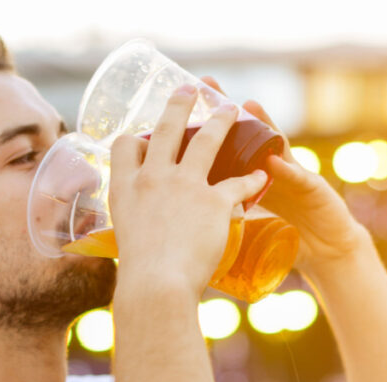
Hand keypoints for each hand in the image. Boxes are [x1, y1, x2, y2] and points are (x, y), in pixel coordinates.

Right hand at [109, 84, 269, 299]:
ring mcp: (184, 186)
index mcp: (125, 188)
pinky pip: (239, 182)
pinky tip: (262, 175)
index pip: (124, 147)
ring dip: (221, 121)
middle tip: (189, 89)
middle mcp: (153, 178)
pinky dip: (253, 179)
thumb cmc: (139, 274)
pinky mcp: (213, 201)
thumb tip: (145, 239)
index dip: (134, 138)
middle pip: (166, 130)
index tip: (141, 135)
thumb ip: (138, 228)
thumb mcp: (126, 241)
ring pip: (206, 141)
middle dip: (179, 104)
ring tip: (232, 109)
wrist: (157, 285)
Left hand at [201, 77, 371, 276]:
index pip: (226, 145)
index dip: (204, 125)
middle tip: (208, 83)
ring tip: (248, 106)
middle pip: (248, 133)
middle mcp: (272, 168)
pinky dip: (285, 170)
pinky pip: (297, 178)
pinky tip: (273, 161)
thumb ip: (228, 208)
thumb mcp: (254, 219)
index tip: (179, 103)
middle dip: (228, 109)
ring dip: (263, 124)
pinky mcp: (313, 190)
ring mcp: (294, 175)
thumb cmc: (287, 234)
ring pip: (276, 145)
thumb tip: (186, 214)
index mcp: (252, 176)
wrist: (327, 250)